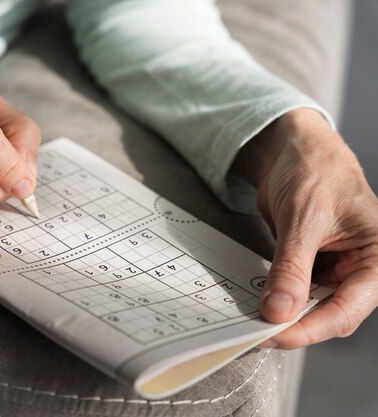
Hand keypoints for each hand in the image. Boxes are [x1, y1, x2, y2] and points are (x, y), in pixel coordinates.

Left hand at [232, 109, 377, 348]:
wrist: (295, 149)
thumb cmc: (315, 170)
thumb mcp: (304, 220)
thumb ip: (291, 268)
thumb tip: (278, 311)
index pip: (347, 309)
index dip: (309, 328)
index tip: (274, 336)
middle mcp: (361, 269)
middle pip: (329, 314)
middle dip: (293, 326)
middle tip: (254, 334)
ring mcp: (335, 269)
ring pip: (310, 307)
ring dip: (282, 314)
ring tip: (249, 321)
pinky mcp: (311, 266)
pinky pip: (294, 290)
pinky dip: (275, 298)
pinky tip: (253, 301)